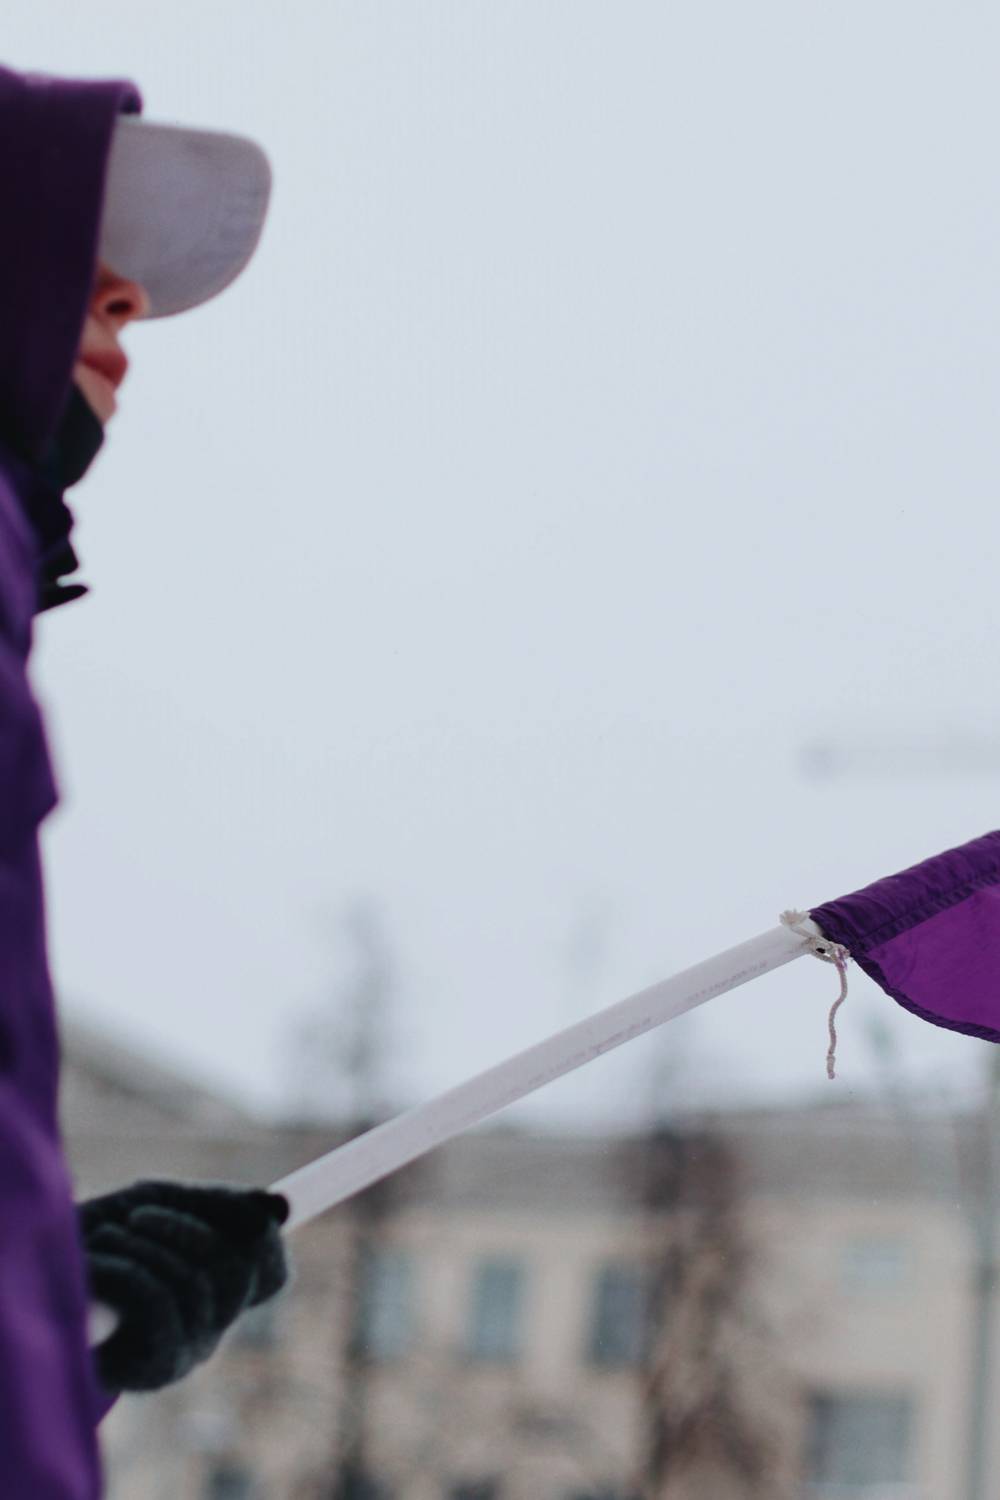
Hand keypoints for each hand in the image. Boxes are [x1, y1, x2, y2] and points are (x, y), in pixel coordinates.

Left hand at [77, 1179, 289, 1392]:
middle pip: (240, 1271)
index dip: (263, 1237)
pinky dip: (129, 1269)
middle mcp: (212, 1322)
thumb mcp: (164, 1203)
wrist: (39, 1275)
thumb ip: (217, 1202)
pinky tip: (99, 1261)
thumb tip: (279, 1206)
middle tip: (140, 1213)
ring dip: (145, 1245)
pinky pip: (162, 1305)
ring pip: (195, 1284)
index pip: (272, 1272)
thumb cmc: (105, 1238)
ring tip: (107, 1235)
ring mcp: (190, 1349)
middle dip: (186, 1228)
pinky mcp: (157, 1368)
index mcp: (218, 1284)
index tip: (225, 1211)